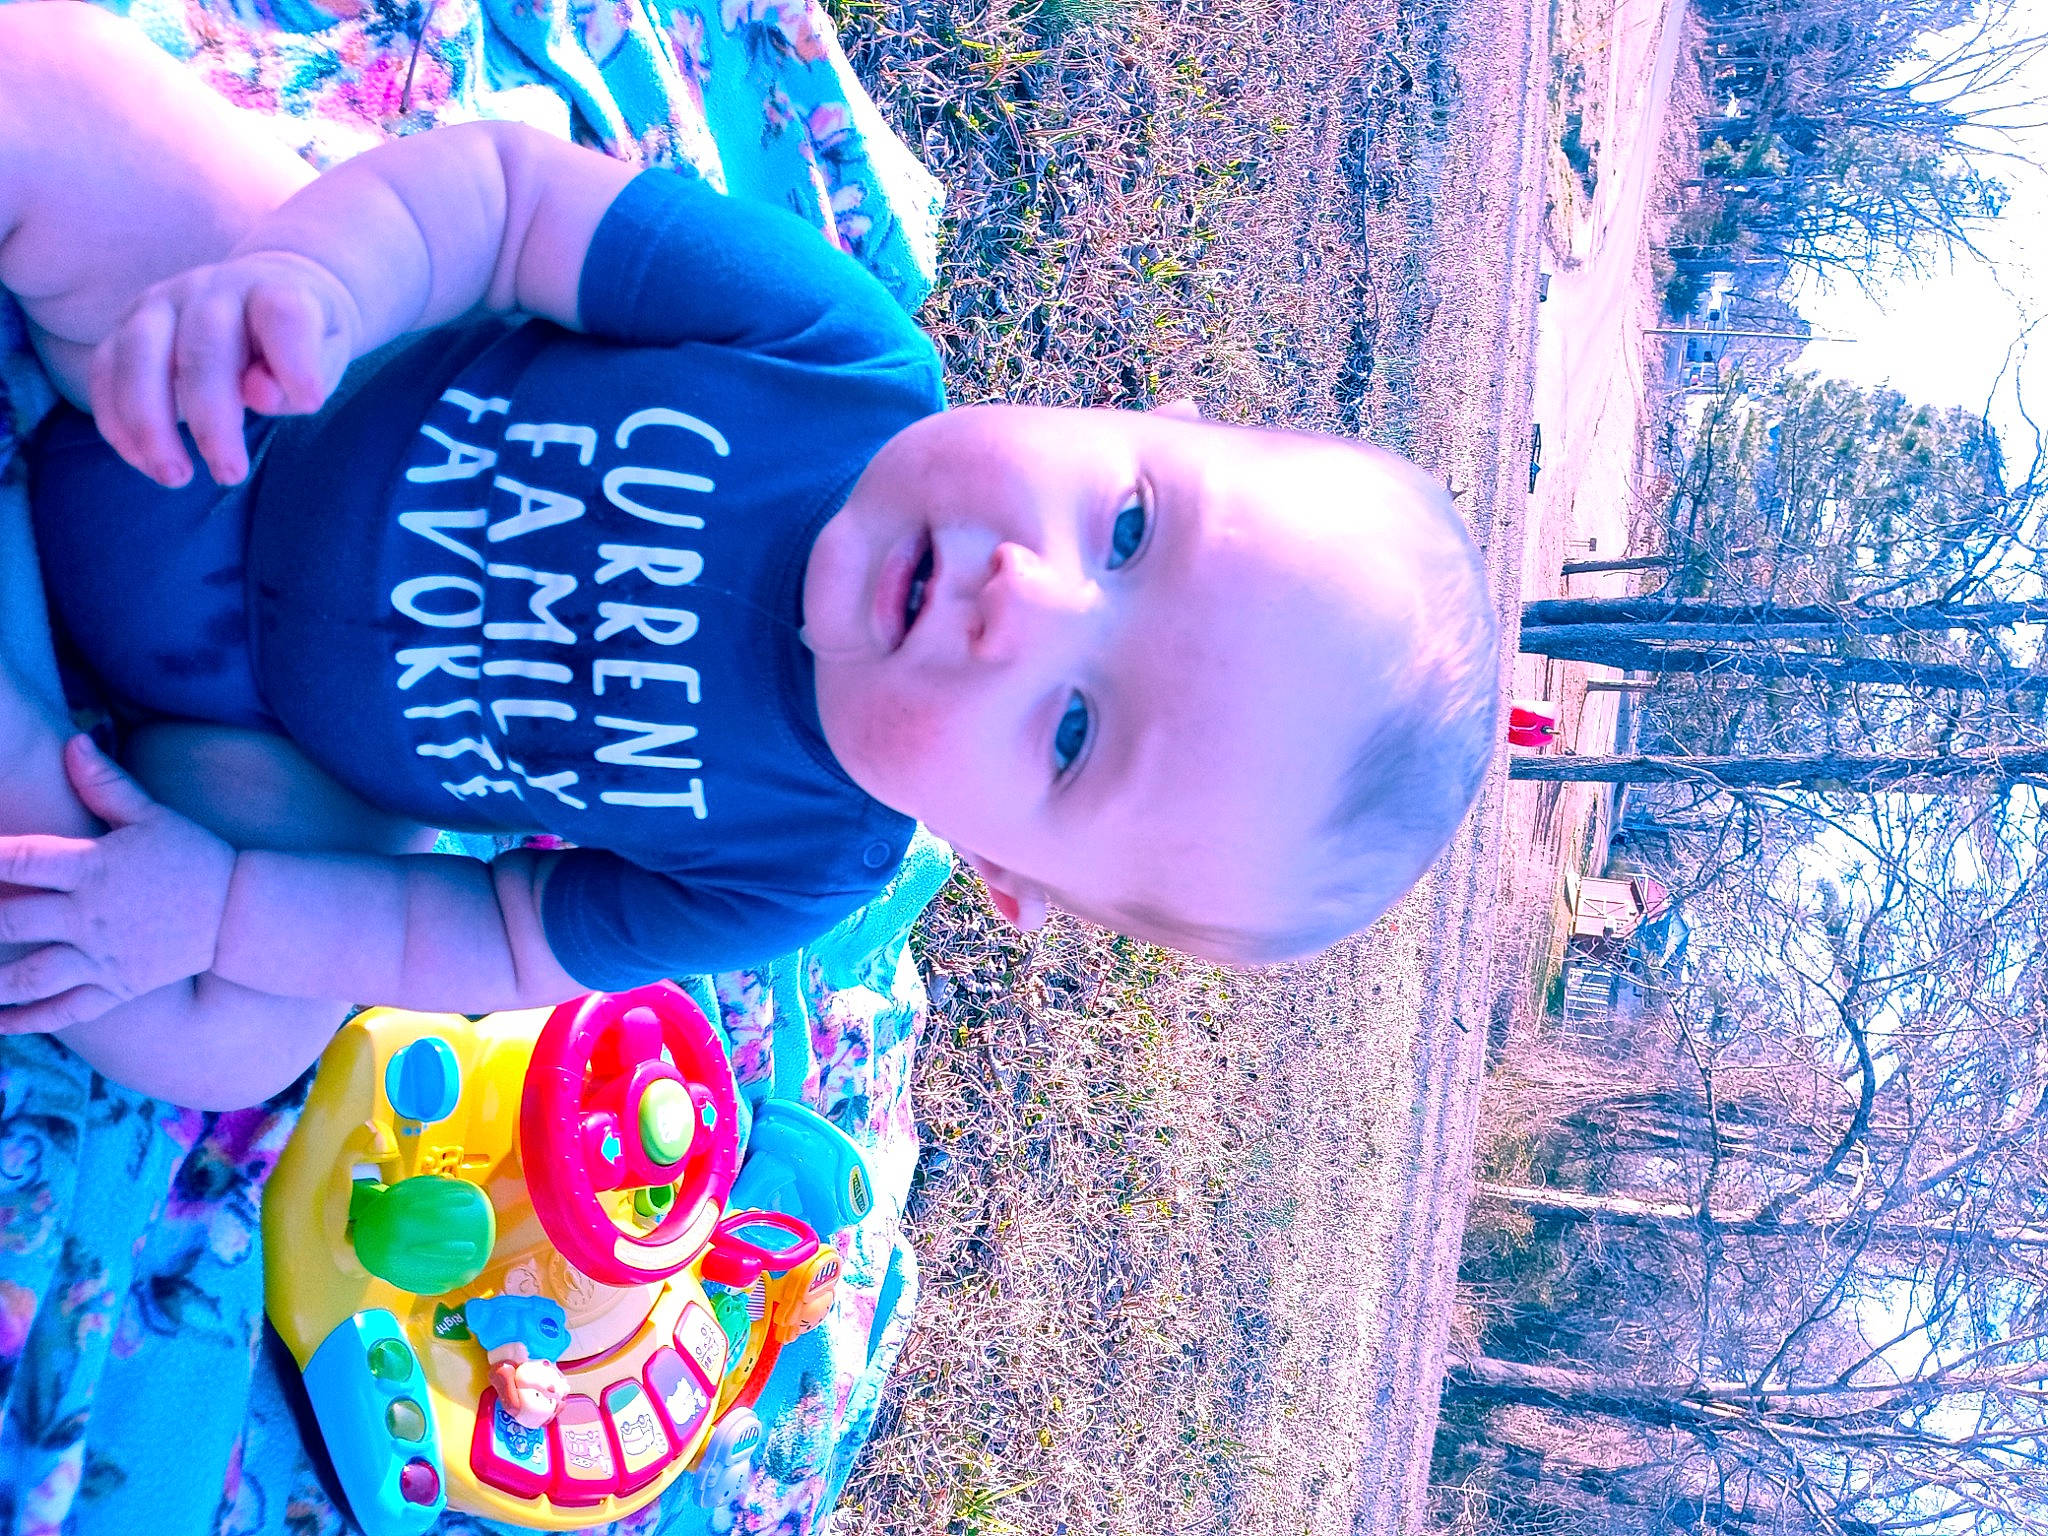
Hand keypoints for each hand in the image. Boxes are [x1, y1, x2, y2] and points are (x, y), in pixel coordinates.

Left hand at [0, 736, 236, 1032]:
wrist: (242, 912)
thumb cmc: (194, 857)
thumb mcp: (153, 816)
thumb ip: (106, 783)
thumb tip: (72, 740)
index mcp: (94, 867)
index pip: (18, 859)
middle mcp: (90, 916)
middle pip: (8, 922)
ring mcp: (101, 957)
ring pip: (27, 977)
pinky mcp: (116, 988)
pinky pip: (63, 1010)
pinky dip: (25, 1020)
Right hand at [88, 249, 361, 488]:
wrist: (260, 298)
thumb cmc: (297, 345)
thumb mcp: (323, 358)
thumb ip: (300, 377)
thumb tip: (257, 394)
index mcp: (272, 292)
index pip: (283, 314)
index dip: (296, 359)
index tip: (310, 404)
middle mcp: (212, 291)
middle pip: (202, 348)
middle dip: (212, 420)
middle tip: (230, 475)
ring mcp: (161, 304)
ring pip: (137, 355)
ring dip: (150, 423)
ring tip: (175, 477)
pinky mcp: (124, 327)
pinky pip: (104, 370)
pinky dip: (117, 421)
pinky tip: (143, 462)